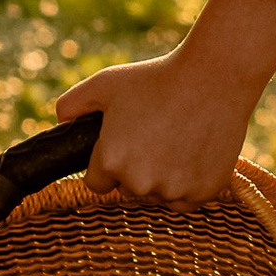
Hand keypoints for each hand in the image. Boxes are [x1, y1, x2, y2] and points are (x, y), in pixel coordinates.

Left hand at [56, 43, 253, 207]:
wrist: (215, 76)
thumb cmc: (156, 77)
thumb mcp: (105, 83)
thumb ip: (71, 105)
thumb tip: (60, 125)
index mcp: (112, 162)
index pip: (97, 183)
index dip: (108, 162)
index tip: (125, 143)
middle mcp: (140, 183)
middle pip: (129, 189)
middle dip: (137, 169)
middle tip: (155, 135)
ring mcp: (174, 190)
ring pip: (159, 195)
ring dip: (163, 177)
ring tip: (178, 139)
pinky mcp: (204, 192)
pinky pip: (186, 199)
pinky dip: (189, 183)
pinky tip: (194, 152)